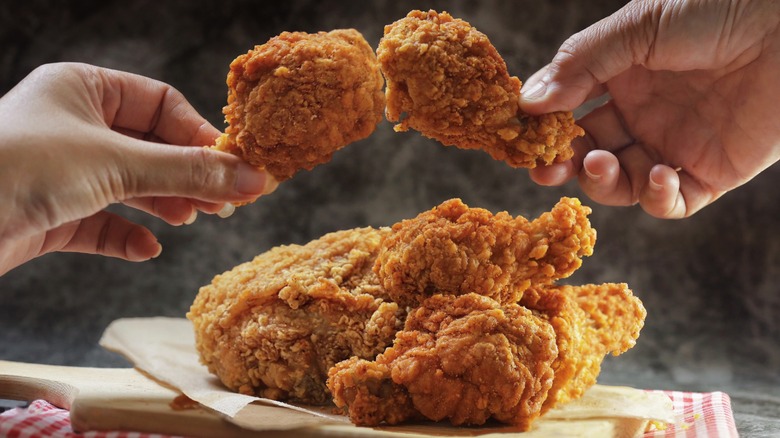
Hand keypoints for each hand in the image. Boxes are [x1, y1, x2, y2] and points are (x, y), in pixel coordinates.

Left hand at [0, 63, 276, 274]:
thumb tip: (253, 178)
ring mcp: (62, 171)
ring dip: (164, 204)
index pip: (161, 104)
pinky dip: (127, 236)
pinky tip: (145, 248)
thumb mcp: (117, 163)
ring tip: (191, 219)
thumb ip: (188, 172)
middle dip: (187, 175)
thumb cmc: (19, 167)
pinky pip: (102, 222)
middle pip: (151, 147)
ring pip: (131, 185)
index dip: (200, 135)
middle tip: (224, 201)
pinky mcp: (51, 213)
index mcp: (83, 89)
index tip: (234, 166)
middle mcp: (73, 126)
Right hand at [520, 0, 779, 217]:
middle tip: (543, 167)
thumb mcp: (635, 29)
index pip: (570, 113)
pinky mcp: (713, 172)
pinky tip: (659, 175)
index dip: (546, 128)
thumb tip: (527, 104)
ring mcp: (676, 145)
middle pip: (589, 153)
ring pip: (623, 184)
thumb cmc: (714, 9)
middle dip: (563, 163)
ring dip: (601, 181)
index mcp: (622, 79)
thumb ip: (578, 66)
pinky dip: (659, 198)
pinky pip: (673, 202)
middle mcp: (645, 115)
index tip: (522, 136)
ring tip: (597, 161)